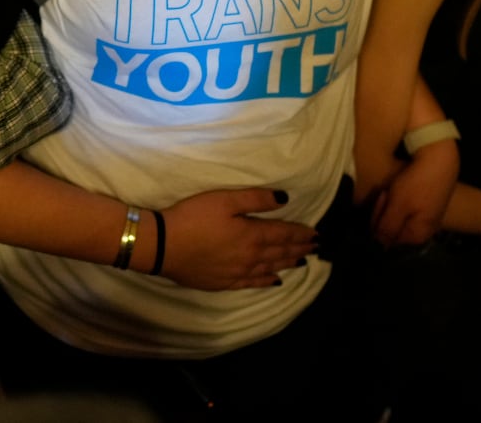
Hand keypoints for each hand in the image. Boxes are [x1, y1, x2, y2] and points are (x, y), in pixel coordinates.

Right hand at [159, 189, 317, 290]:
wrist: (164, 246)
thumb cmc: (193, 217)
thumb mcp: (224, 200)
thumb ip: (256, 199)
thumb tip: (285, 199)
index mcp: (253, 235)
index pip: (284, 234)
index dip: (301, 234)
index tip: (317, 234)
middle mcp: (251, 257)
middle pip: (281, 252)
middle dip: (299, 248)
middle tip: (315, 248)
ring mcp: (238, 272)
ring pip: (270, 268)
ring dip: (288, 264)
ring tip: (301, 261)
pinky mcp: (225, 282)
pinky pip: (253, 282)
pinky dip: (267, 280)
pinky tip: (275, 280)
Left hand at [372, 142, 459, 246]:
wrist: (440, 160)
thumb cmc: (417, 184)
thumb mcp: (398, 207)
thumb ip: (387, 229)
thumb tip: (378, 247)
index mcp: (417, 236)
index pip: (386, 238)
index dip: (379, 220)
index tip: (382, 201)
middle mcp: (424, 231)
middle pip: (392, 227)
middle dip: (385, 210)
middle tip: (388, 192)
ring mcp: (427, 218)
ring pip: (398, 215)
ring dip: (391, 202)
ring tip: (395, 188)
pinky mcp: (429, 205)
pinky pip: (407, 206)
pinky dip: (401, 197)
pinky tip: (402, 186)